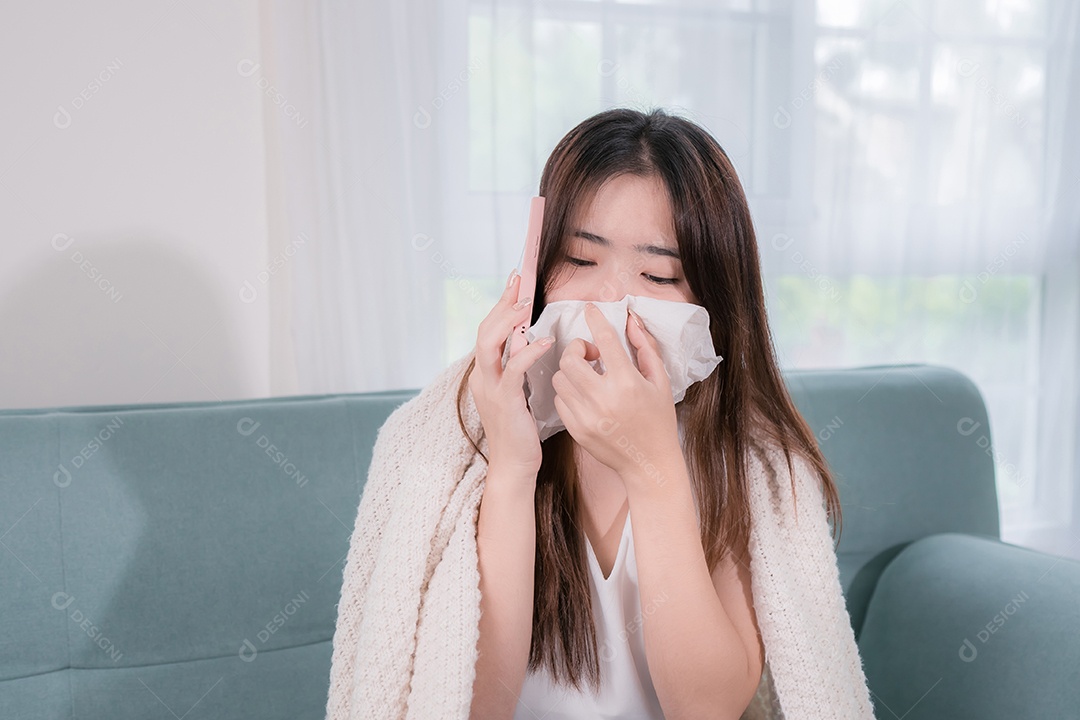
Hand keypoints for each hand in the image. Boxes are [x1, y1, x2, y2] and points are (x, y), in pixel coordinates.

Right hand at [468, 269, 554, 477]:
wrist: (514, 465)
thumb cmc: (522, 430)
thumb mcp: (518, 392)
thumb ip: (517, 366)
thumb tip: (527, 339)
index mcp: (484, 373)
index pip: (488, 331)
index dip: (500, 305)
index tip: (515, 282)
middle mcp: (481, 377)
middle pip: (484, 330)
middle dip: (501, 304)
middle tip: (519, 282)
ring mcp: (489, 389)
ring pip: (489, 345)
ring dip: (508, 322)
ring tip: (526, 306)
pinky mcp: (504, 401)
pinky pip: (513, 370)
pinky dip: (527, 353)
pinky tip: (544, 342)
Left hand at [550, 302, 680, 485]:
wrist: (648, 462)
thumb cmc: (658, 420)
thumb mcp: (660, 381)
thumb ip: (645, 348)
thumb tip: (631, 321)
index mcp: (627, 382)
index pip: (605, 340)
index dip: (595, 319)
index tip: (589, 309)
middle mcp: (604, 398)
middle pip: (570, 359)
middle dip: (576, 349)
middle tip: (590, 354)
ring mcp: (587, 416)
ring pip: (560, 379)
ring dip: (571, 371)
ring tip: (587, 376)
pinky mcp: (577, 430)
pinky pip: (560, 401)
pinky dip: (568, 392)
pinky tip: (584, 395)